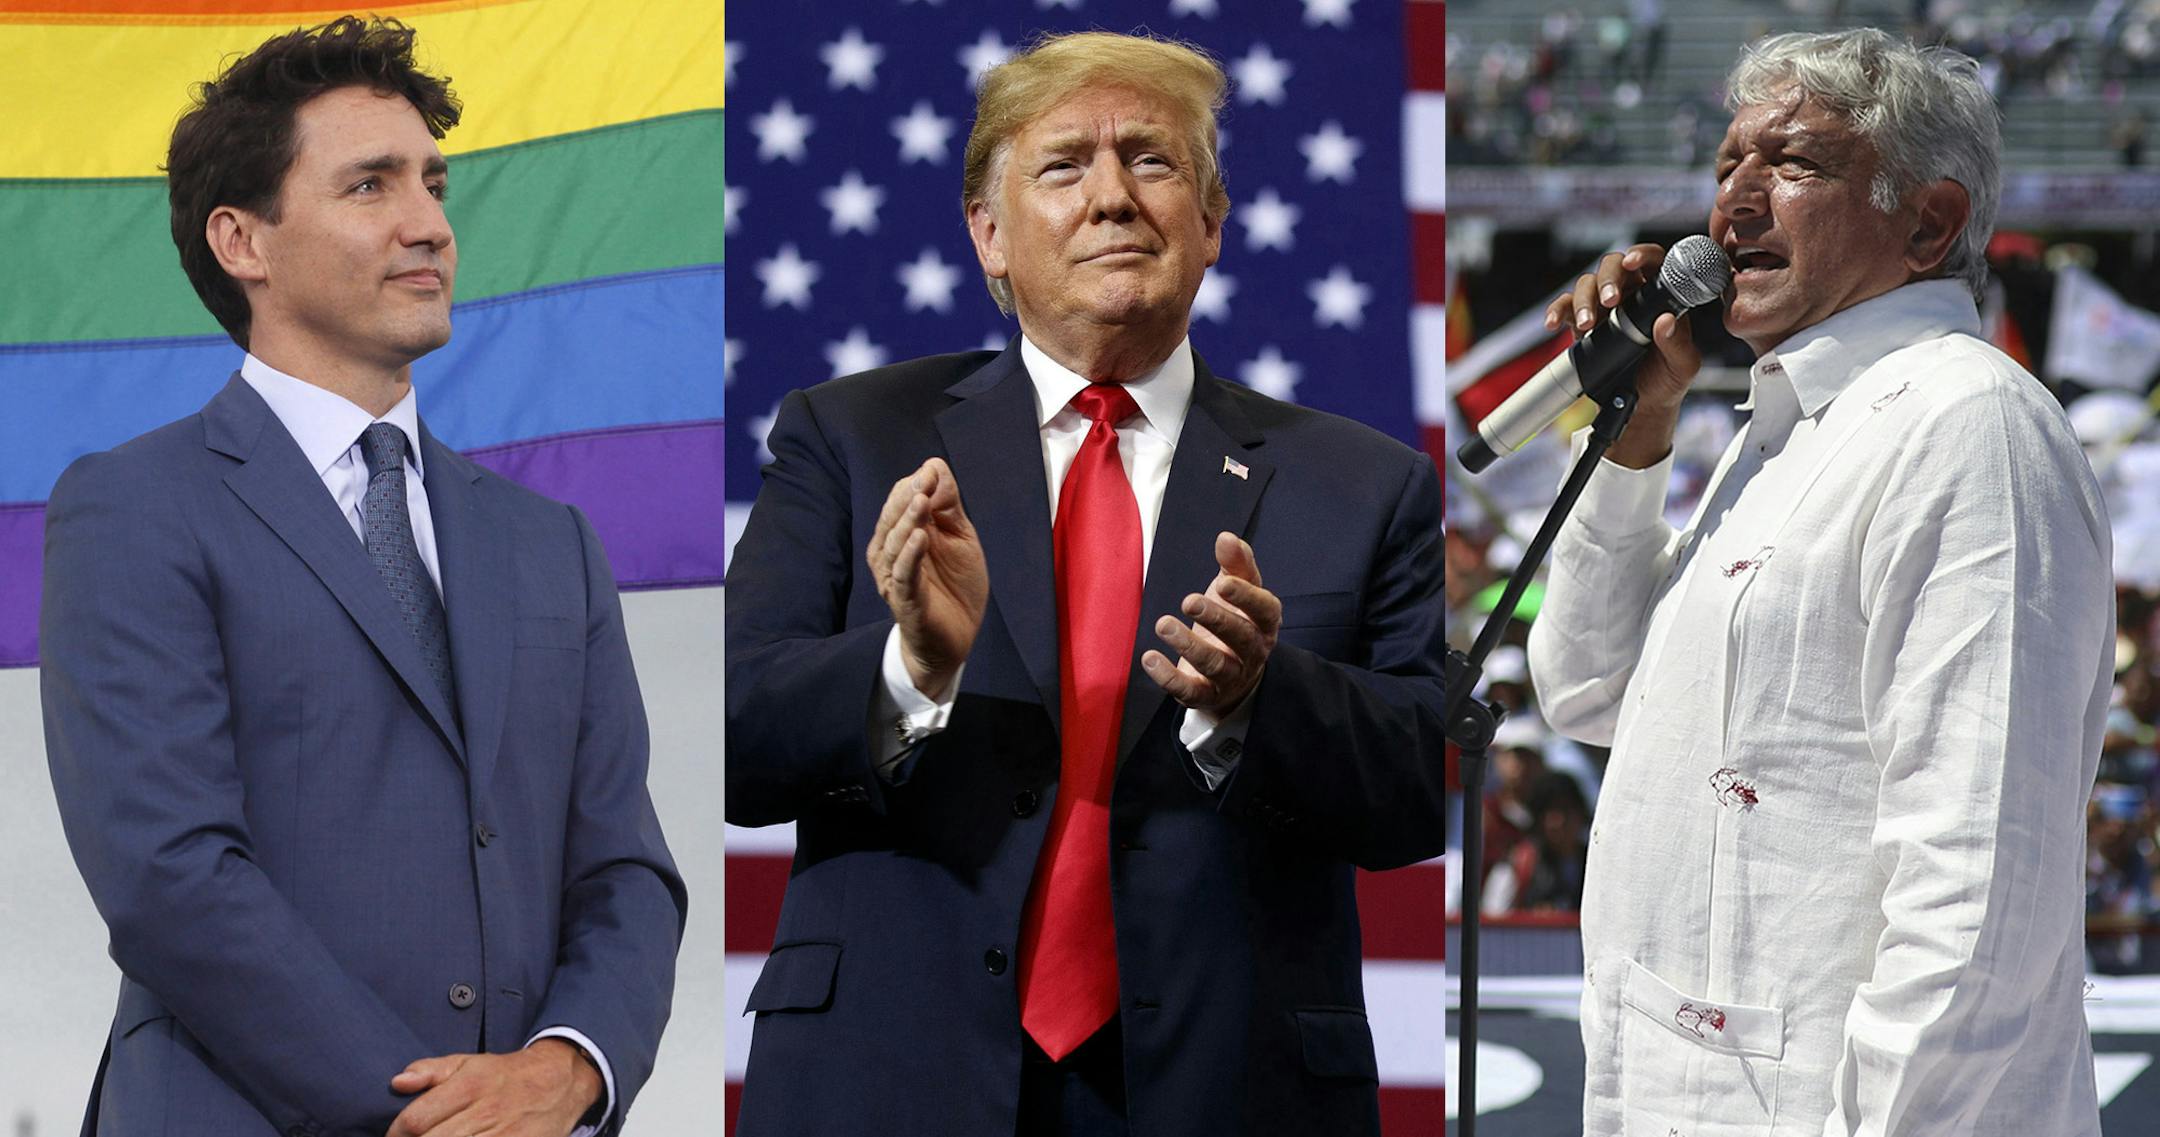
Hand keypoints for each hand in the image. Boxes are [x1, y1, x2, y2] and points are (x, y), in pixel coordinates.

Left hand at [385, 1040, 600, 1136]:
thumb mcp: (469, 1062)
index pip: (415, 1119)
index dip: (396, 1133)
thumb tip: (397, 1082)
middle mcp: (485, 1111)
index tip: (395, 1135)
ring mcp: (504, 1134)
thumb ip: (431, 1070)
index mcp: (469, 1086)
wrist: (560, 1081)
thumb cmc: (505, 1074)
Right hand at [867, 457, 987, 699]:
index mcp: (904, 532)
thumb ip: (948, 506)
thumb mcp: (960, 537)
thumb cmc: (955, 585)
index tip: (931, 471)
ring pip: (895, 543)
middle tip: (923, 480)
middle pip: (894, 518)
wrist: (956, 638)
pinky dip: (910, 555)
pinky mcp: (905, 600)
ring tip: (921, 502)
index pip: (902, 499)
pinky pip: (903, 575)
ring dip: (907, 521)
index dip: (916, 484)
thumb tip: (935, 467)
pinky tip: (919, 538)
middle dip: (908, 497)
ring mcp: (896, 576)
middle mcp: (892, 552)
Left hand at [1142, 532, 1280, 716]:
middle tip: (1188, 601)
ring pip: (1214, 665)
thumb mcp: (1237, 590)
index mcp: (1264, 622)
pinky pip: (1190, 691)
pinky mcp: (1206, 695)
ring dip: (1188, 645)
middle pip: (1239, 637)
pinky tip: (1150, 659)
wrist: (1236, 675)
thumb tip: (1226, 537)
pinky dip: (1168, 677)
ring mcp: (1230, 676)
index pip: (1263, 609)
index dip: (1246, 597)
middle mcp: (1252, 651)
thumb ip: (1236, 564)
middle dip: (1215, 619)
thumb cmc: (1235, 620)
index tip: (1223, 582)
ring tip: (1163, 624)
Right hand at [1542, 244, 1704, 467]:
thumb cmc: (1666, 381)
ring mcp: (1604, 308)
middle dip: (1609, 278)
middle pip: (1614, 265)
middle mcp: (1631, 295)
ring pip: (1587, 283)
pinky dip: (1557, 312)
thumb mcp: (1682, 366)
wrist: (1639, 407)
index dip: (1643, 254)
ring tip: (1587, 326)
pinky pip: (1564, 307)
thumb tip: (1665, 321)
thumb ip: (1677, 344)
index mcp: (1659, 297)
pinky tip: (1553, 324)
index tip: (1634, 262)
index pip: (1653, 262)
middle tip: (1610, 302)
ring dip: (1584, 300)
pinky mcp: (1581, 323)